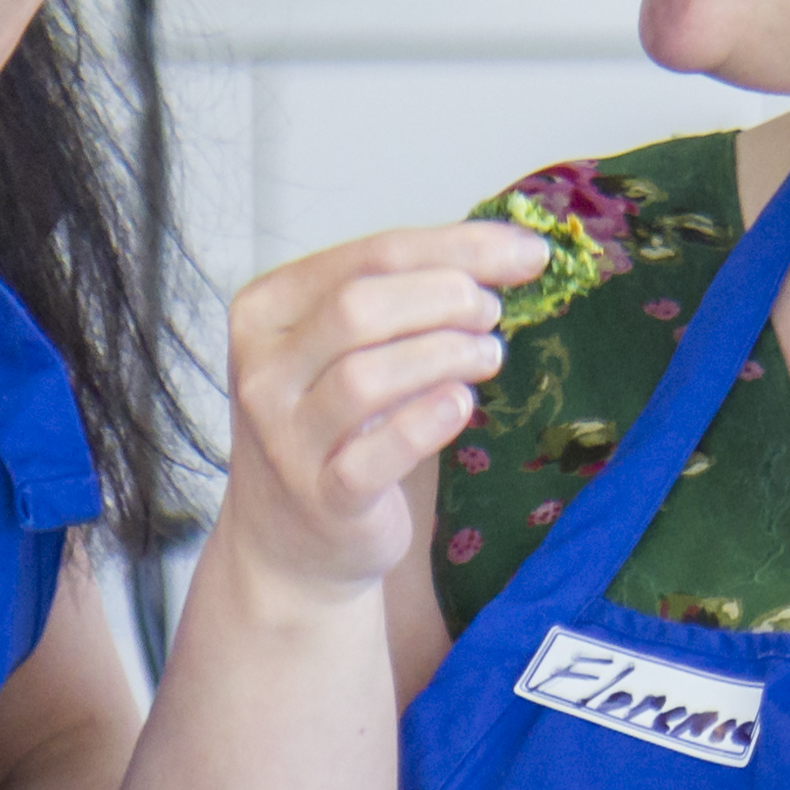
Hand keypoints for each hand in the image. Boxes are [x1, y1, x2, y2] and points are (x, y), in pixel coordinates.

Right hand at [218, 226, 549, 599]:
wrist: (290, 541)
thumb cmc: (333, 427)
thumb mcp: (348, 347)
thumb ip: (407, 295)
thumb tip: (511, 252)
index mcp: (266, 311)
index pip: (370, 255)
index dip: (458, 248)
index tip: (526, 252)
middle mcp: (262, 370)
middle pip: (360, 306)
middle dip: (446, 298)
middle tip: (490, 313)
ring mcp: (284, 438)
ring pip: (366, 377)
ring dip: (445, 356)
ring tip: (487, 356)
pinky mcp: (320, 497)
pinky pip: (374, 455)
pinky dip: (427, 423)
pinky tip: (461, 404)